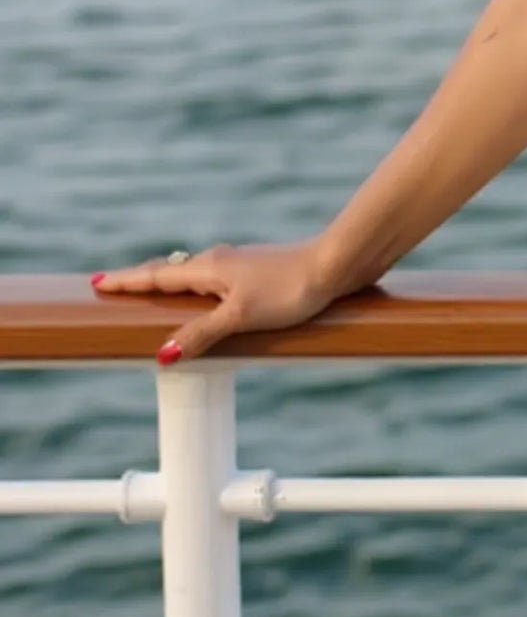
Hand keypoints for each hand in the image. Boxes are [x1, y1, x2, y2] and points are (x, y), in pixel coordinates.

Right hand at [89, 241, 343, 363]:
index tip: (97, 282)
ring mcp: (242, 266)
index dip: (127, 281)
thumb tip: (161, 353)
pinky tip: (208, 299)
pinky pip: (217, 282)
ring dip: (172, 284)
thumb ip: (201, 334)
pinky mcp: (261, 274)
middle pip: (172, 272)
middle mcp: (221, 262)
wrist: (338, 264)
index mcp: (209, 269)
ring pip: (196, 276)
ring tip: (154, 296)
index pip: (157, 275)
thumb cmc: (291, 288)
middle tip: (115, 287)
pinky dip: (199, 289)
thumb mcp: (241, 316)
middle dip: (143, 280)